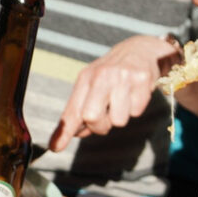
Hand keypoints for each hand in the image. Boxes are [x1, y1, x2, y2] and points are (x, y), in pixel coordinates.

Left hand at [49, 35, 180, 150]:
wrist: (142, 49)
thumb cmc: (114, 73)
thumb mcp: (94, 84)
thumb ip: (83, 108)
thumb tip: (76, 133)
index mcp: (86, 78)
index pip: (73, 110)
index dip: (64, 131)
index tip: (55, 147)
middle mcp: (102, 76)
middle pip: (92, 118)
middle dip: (100, 127)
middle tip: (106, 118)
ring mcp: (123, 78)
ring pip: (118, 120)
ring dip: (121, 116)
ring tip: (124, 99)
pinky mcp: (142, 81)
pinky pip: (136, 112)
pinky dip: (136, 107)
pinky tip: (135, 93)